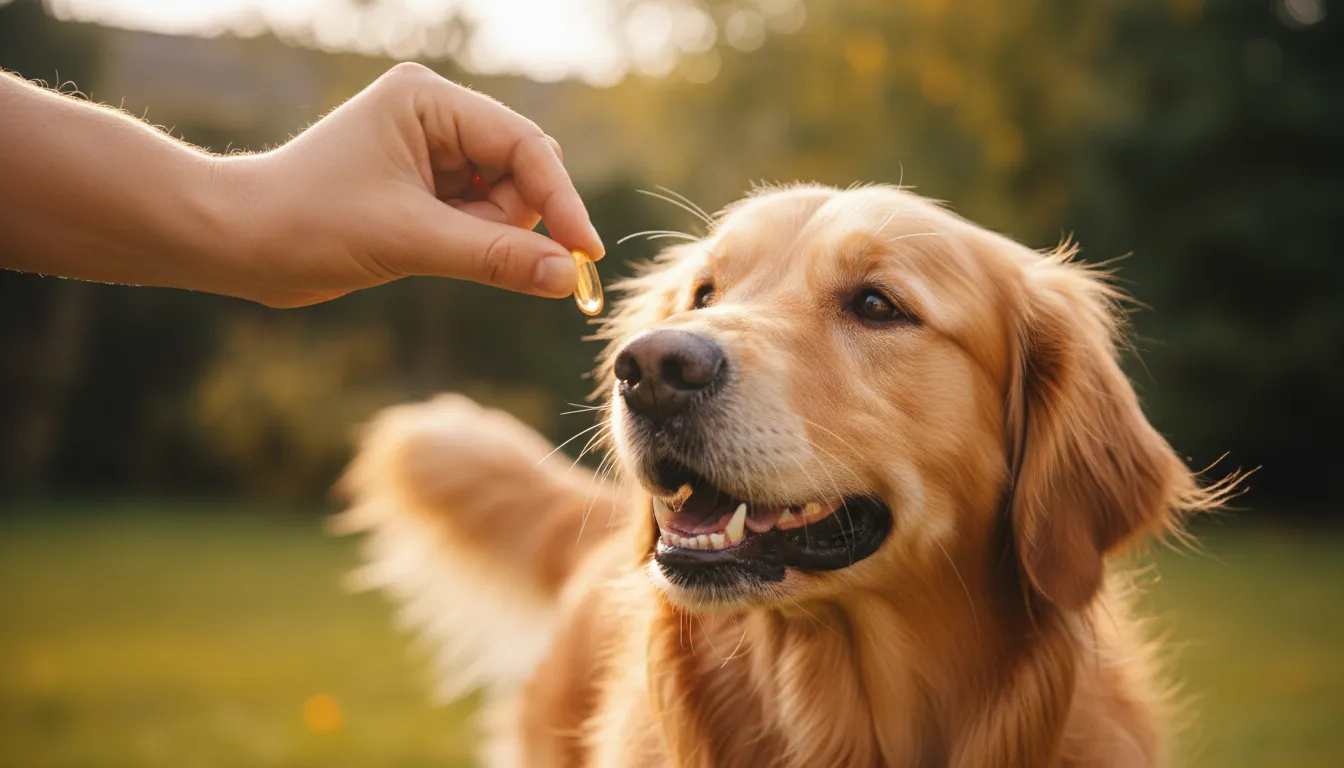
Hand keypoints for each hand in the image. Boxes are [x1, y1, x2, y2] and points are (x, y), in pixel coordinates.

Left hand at [221, 63, 603, 305]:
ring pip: (505, 199)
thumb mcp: (410, 241)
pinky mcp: (424, 186)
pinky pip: (480, 217)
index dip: (560, 201)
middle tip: (488, 257)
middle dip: (517, 220)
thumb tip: (568, 276)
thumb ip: (496, 256)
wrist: (239, 243)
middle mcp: (435, 115)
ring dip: (490, 235)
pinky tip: (430, 249)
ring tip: (429, 248)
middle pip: (522, 171)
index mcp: (429, 100)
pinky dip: (474, 242)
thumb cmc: (308, 224)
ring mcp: (431, 150)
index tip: (585, 252)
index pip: (523, 147)